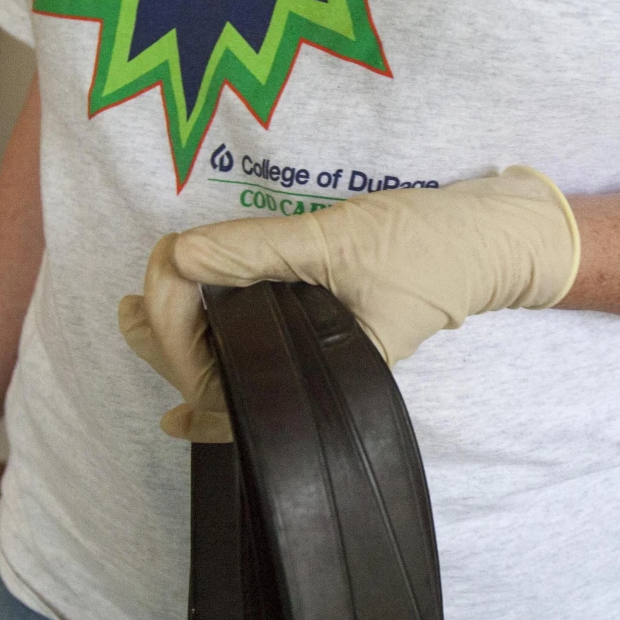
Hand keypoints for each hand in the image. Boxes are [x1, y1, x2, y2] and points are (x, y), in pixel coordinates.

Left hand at [117, 166, 579, 441]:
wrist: (493, 238)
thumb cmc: (429, 244)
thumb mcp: (337, 239)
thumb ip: (258, 249)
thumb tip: (180, 256)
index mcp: (321, 368)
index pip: (226, 366)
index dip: (178, 321)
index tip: (163, 265)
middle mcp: (316, 375)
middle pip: (223, 379)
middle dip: (167, 343)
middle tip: (126, 308)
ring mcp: (321, 356)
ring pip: (238, 367)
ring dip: (186, 346)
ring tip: (139, 319)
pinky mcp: (326, 332)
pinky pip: (263, 357)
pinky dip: (223, 359)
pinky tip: (188, 381)